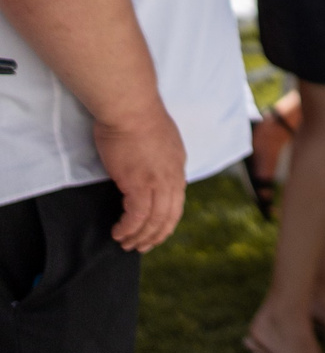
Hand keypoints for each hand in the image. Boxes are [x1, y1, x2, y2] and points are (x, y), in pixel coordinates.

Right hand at [90, 99, 186, 251]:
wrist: (131, 106)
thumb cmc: (136, 116)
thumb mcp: (156, 139)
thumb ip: (156, 156)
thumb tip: (147, 167)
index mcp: (178, 165)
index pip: (177, 200)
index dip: (166, 219)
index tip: (156, 230)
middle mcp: (173, 176)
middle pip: (170, 215)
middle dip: (157, 235)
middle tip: (142, 246)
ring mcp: (158, 181)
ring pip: (155, 219)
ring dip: (140, 236)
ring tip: (126, 244)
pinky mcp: (140, 183)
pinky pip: (138, 215)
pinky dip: (129, 228)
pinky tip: (119, 232)